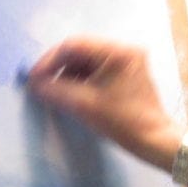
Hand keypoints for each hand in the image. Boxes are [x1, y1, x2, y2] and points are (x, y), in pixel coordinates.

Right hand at [27, 37, 181, 170]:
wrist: (154, 140)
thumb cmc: (121, 122)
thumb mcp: (84, 105)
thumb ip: (56, 90)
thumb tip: (33, 83)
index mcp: (117, 52)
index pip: (74, 46)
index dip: (49, 61)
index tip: (34, 78)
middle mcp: (123, 49)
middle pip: (80, 50)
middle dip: (58, 67)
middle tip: (40, 84)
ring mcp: (127, 59)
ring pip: (86, 60)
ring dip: (68, 73)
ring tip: (53, 90)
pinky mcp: (126, 71)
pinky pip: (96, 69)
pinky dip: (80, 79)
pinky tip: (70, 92)